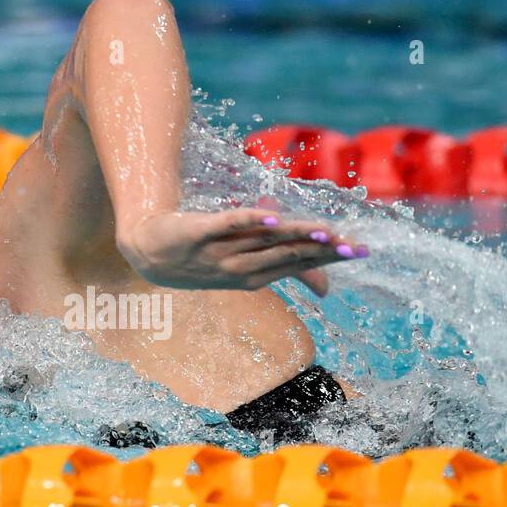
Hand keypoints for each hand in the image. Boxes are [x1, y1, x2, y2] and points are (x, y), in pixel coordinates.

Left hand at [117, 204, 367, 296]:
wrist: (148, 253)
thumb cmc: (204, 257)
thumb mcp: (246, 267)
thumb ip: (287, 270)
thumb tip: (327, 289)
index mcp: (253, 274)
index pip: (298, 262)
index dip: (329, 257)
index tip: (359, 252)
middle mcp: (238, 266)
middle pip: (286, 253)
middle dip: (320, 250)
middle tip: (352, 245)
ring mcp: (217, 251)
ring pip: (262, 242)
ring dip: (294, 236)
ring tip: (324, 232)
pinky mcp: (194, 232)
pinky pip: (222, 226)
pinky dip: (245, 221)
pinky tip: (268, 217)